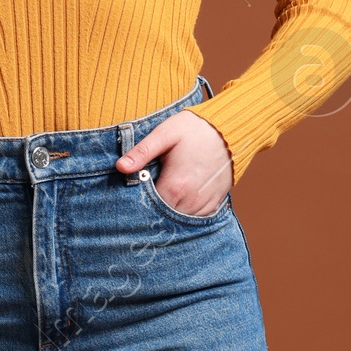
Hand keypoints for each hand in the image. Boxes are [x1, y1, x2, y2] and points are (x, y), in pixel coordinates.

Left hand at [115, 110, 232, 215]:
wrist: (230, 129)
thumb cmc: (195, 129)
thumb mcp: (165, 134)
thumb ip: (142, 152)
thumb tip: (120, 167)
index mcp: (176, 186)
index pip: (148, 208)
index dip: (137, 203)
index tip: (132, 195)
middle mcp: (191, 200)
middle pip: (163, 217)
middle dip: (152, 209)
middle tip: (146, 194)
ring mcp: (205, 204)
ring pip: (179, 221)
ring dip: (168, 211)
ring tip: (162, 195)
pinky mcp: (215, 203)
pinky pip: (195, 218)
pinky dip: (184, 212)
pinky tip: (178, 199)